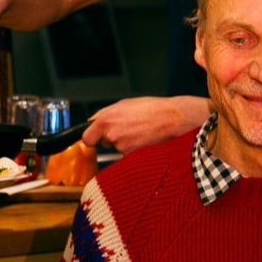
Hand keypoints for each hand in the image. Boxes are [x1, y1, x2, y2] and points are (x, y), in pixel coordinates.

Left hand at [81, 96, 208, 152]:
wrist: (174, 119)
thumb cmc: (153, 109)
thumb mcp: (124, 104)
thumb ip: (105, 114)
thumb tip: (92, 122)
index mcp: (106, 120)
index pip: (87, 138)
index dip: (93, 138)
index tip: (97, 137)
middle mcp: (111, 136)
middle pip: (103, 144)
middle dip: (111, 139)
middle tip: (128, 130)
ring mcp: (122, 148)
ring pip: (117, 150)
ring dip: (125, 144)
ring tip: (139, 133)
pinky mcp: (133, 157)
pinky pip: (128, 156)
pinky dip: (134, 151)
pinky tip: (144, 140)